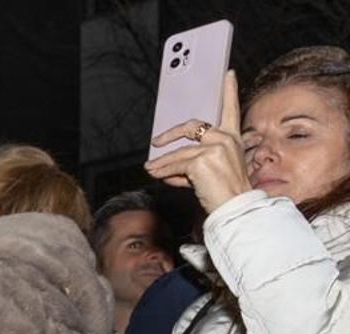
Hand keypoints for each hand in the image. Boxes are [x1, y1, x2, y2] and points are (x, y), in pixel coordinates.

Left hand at [145, 71, 248, 212]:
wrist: (235, 206)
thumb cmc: (227, 192)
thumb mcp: (214, 170)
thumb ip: (194, 162)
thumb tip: (168, 167)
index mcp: (233, 137)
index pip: (231, 109)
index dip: (229, 90)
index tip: (228, 74)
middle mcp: (226, 138)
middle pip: (192, 127)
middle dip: (170, 134)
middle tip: (157, 142)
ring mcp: (214, 147)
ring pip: (179, 153)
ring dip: (162, 163)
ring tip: (151, 169)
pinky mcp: (201, 160)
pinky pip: (175, 165)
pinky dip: (164, 172)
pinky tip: (157, 175)